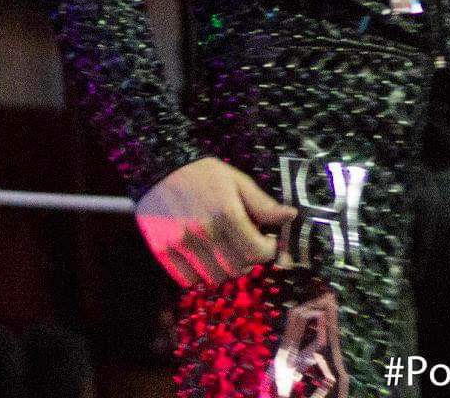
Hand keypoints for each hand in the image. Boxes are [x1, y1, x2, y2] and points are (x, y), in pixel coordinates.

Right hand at [133, 156, 297, 289]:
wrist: (158, 168)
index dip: (268, 251)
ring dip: (225, 269)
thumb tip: (291, 216)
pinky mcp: (163, 251)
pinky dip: (199, 274)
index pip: (256, 252)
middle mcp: (204, 232)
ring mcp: (181, 244)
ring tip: (224, 250)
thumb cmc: (203, 174)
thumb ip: (263, 204)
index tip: (267, 241)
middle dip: (248, 261)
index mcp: (226, 212)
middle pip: (237, 269)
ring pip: (214, 278)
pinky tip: (203, 256)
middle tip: (246, 245)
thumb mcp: (237, 181)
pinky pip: (188, 280)